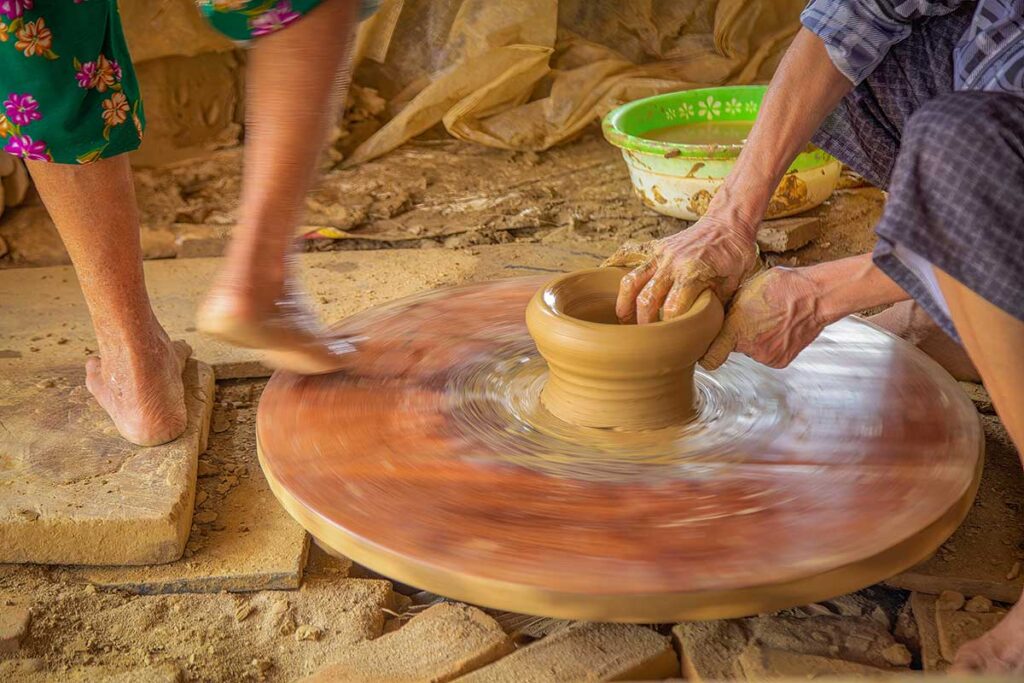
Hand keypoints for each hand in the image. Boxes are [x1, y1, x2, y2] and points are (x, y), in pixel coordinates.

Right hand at [612, 215, 758, 323]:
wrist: (729, 223)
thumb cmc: (734, 255)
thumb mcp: (733, 285)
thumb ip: (715, 309)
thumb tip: (706, 337)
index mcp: (693, 274)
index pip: (673, 308)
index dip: (668, 328)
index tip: (668, 341)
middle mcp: (672, 264)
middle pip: (647, 299)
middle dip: (642, 322)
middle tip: (643, 337)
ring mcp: (661, 254)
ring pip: (632, 280)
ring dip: (624, 302)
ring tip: (622, 318)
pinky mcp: (655, 246)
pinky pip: (629, 252)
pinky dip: (615, 262)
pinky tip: (605, 273)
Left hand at [701, 266, 825, 369]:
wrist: (815, 296)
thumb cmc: (781, 287)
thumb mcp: (745, 291)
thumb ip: (727, 310)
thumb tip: (714, 316)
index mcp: (735, 329)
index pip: (710, 358)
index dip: (706, 354)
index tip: (706, 349)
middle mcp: (749, 348)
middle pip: (732, 348)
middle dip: (736, 336)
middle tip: (750, 319)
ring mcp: (766, 356)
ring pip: (751, 350)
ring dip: (755, 340)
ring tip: (768, 321)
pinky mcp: (780, 361)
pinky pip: (767, 354)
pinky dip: (771, 345)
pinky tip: (779, 329)